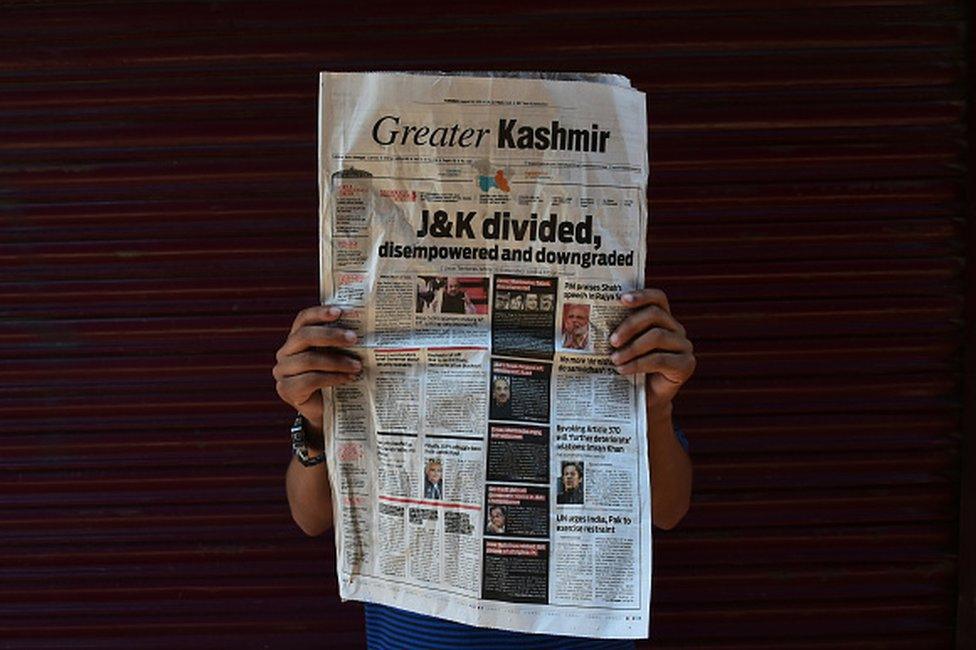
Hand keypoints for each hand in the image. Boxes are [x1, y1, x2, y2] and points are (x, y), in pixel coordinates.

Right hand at [273, 306, 361, 432]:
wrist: (325, 411)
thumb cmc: (334, 378)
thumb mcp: (338, 357)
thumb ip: (343, 343)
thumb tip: (366, 328)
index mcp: (296, 338)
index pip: (303, 319)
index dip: (320, 313)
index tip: (340, 311)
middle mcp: (285, 352)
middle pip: (304, 336)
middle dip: (331, 335)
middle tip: (354, 339)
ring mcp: (282, 371)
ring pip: (309, 359)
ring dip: (337, 361)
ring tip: (357, 366)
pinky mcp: (286, 389)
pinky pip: (310, 380)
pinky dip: (332, 378)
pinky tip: (348, 379)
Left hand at [609, 288, 695, 408]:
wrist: (644, 401)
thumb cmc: (630, 370)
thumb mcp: (623, 348)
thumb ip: (618, 333)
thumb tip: (593, 320)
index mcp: (662, 320)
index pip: (658, 298)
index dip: (642, 295)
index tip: (621, 299)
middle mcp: (676, 329)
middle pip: (655, 315)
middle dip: (630, 325)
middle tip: (611, 340)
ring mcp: (684, 346)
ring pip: (657, 336)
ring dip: (632, 348)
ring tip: (614, 359)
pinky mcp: (686, 365)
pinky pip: (660, 359)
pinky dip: (638, 364)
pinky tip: (623, 370)